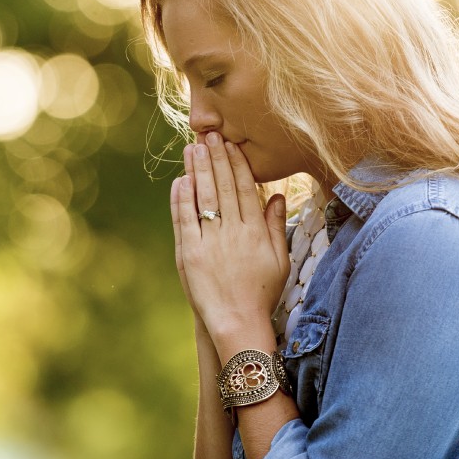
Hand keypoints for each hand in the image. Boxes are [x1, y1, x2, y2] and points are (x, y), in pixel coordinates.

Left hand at [170, 132, 288, 339]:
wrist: (237, 322)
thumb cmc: (261, 293)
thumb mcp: (279, 259)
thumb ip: (276, 226)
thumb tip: (276, 196)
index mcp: (255, 231)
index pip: (244, 188)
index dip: (236, 163)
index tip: (230, 144)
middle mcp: (233, 232)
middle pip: (222, 187)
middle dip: (215, 158)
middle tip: (209, 135)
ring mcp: (210, 242)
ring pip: (203, 198)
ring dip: (197, 171)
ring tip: (192, 149)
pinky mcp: (190, 254)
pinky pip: (185, 221)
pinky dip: (181, 199)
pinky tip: (179, 181)